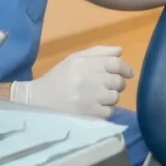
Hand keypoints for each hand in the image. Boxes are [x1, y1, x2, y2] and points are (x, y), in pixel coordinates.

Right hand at [10, 45, 132, 118]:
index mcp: (86, 63)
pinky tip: (92, 108)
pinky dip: (104, 110)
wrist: (38, 101)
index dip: (126, 69)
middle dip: (117, 84)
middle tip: (107, 87)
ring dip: (110, 98)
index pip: (116, 63)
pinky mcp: (89, 115)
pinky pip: (108, 112)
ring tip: (97, 98)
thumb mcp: (74, 59)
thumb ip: (98, 53)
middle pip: (118, 81)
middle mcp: (90, 79)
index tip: (128, 74)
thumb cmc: (58, 78)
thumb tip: (120, 51)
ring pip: (115, 97)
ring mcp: (90, 98)